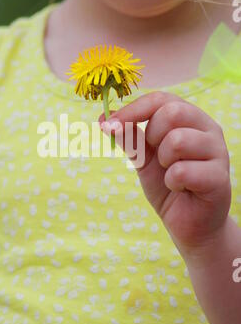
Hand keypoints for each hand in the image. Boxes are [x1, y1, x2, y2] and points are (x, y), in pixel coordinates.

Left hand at [99, 91, 230, 259]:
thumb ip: (130, 138)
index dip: (132, 110)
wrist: (189, 224)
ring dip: (164, 162)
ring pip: (178, 140)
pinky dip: (172, 183)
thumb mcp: (144, 158)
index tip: (108, 124)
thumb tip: (105, 120)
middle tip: (158, 158)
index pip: (161, 99)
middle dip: (153, 137)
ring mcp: (218, 152)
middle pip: (173, 112)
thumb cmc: (169, 186)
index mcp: (190, 119)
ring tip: (172, 175)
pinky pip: (182, 171)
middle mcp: (208, 129)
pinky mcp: (219, 178)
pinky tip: (180, 189)